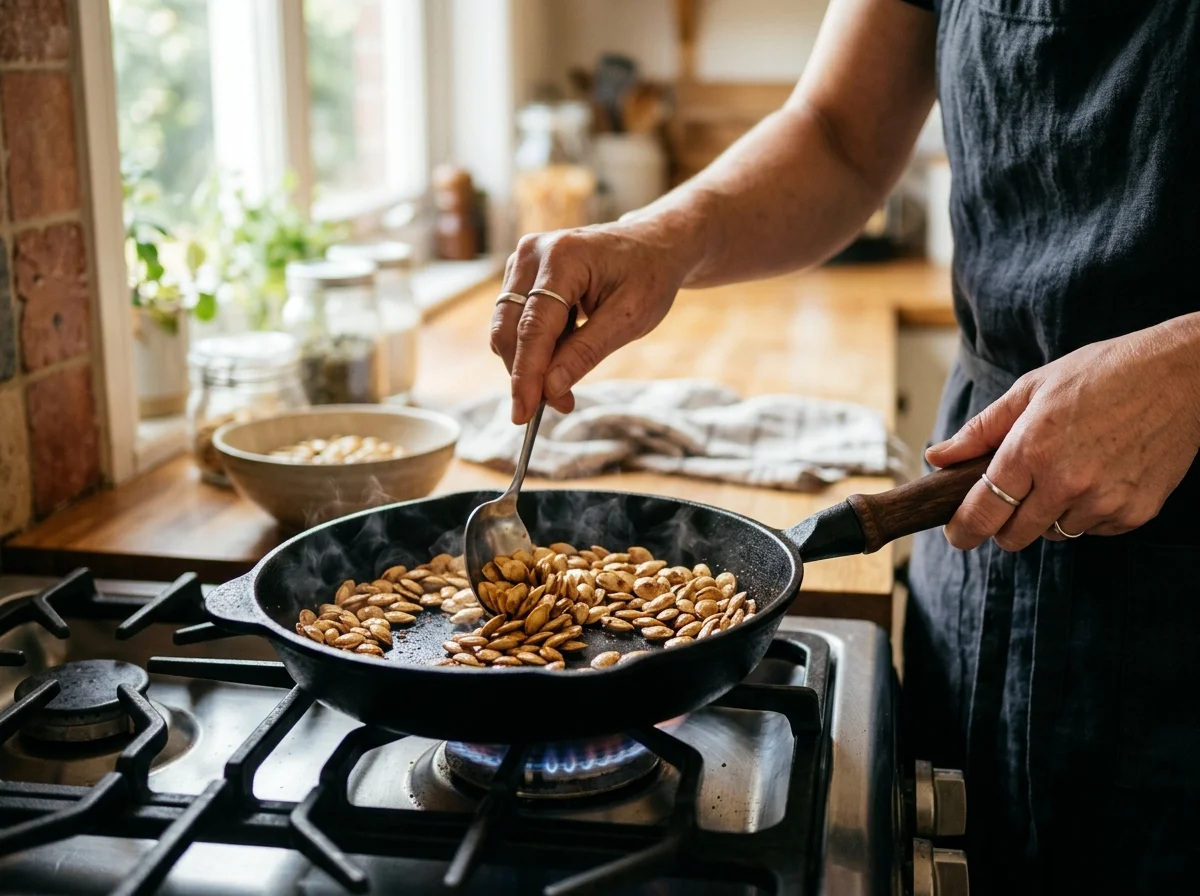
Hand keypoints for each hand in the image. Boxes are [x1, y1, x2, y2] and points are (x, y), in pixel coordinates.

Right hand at [490, 221, 696, 423]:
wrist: (653, 244)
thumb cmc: (648, 276)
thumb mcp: (629, 319)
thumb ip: (586, 352)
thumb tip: (549, 389)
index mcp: (562, 257)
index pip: (533, 327)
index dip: (526, 375)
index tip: (522, 414)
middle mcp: (532, 253)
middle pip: (509, 328)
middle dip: (526, 374)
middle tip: (560, 405)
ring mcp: (522, 260)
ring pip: (506, 328)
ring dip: (529, 364)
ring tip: (565, 384)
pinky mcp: (521, 274)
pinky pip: (514, 320)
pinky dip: (533, 347)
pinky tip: (562, 353)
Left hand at [926, 316, 1199, 550]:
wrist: (1180, 376)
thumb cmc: (1102, 374)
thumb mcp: (1031, 389)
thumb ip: (980, 430)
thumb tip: (937, 457)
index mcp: (1031, 449)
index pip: (982, 512)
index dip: (963, 530)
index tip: (957, 534)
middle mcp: (1065, 482)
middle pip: (1013, 536)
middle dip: (1003, 524)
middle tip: (1011, 498)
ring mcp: (1103, 501)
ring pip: (1054, 533)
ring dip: (1048, 515)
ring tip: (1065, 471)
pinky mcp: (1135, 513)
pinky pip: (1093, 530)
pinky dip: (1087, 513)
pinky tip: (1098, 476)